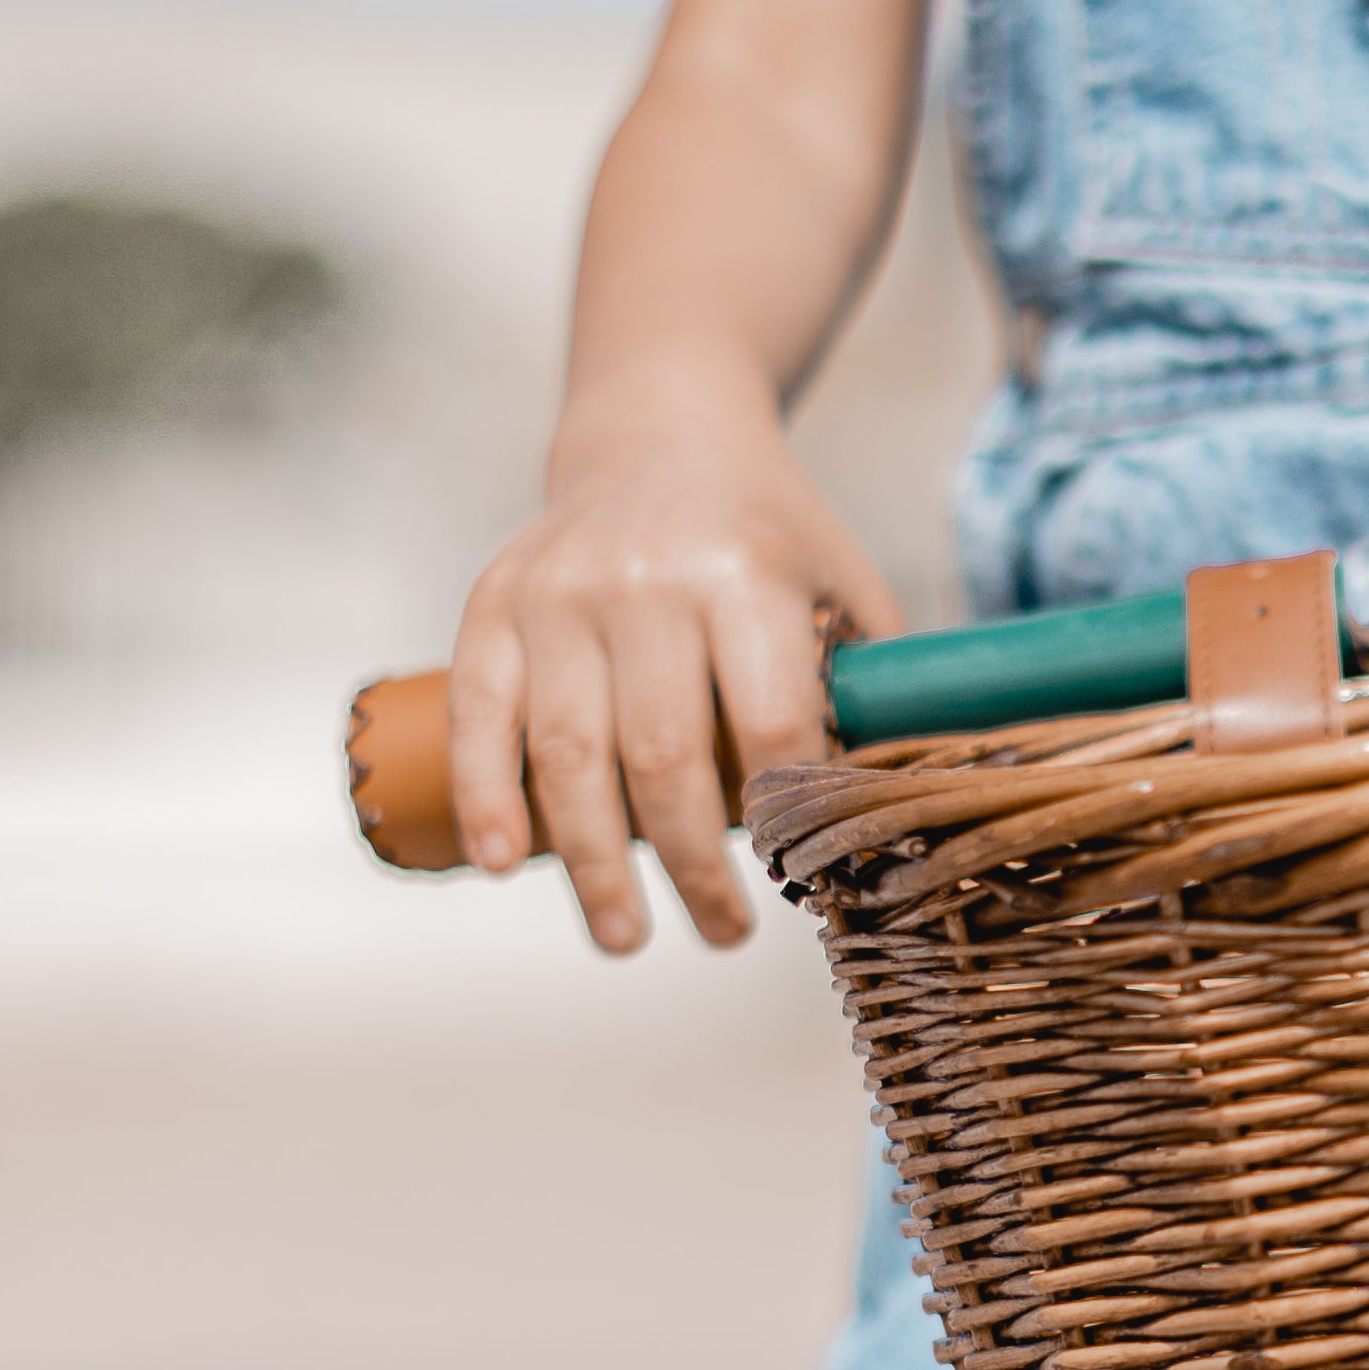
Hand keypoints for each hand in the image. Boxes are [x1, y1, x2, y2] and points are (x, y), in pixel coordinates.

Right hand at [444, 383, 898, 953]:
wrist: (658, 432)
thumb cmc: (763, 533)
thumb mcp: (838, 583)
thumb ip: (864, 687)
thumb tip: (889, 813)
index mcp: (745, 574)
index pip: (767, 721)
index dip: (782, 813)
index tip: (795, 878)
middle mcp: (644, 580)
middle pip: (662, 756)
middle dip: (692, 864)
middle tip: (721, 933)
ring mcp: (559, 592)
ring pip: (569, 754)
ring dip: (594, 862)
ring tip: (624, 936)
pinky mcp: (493, 603)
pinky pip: (479, 714)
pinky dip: (486, 794)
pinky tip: (503, 862)